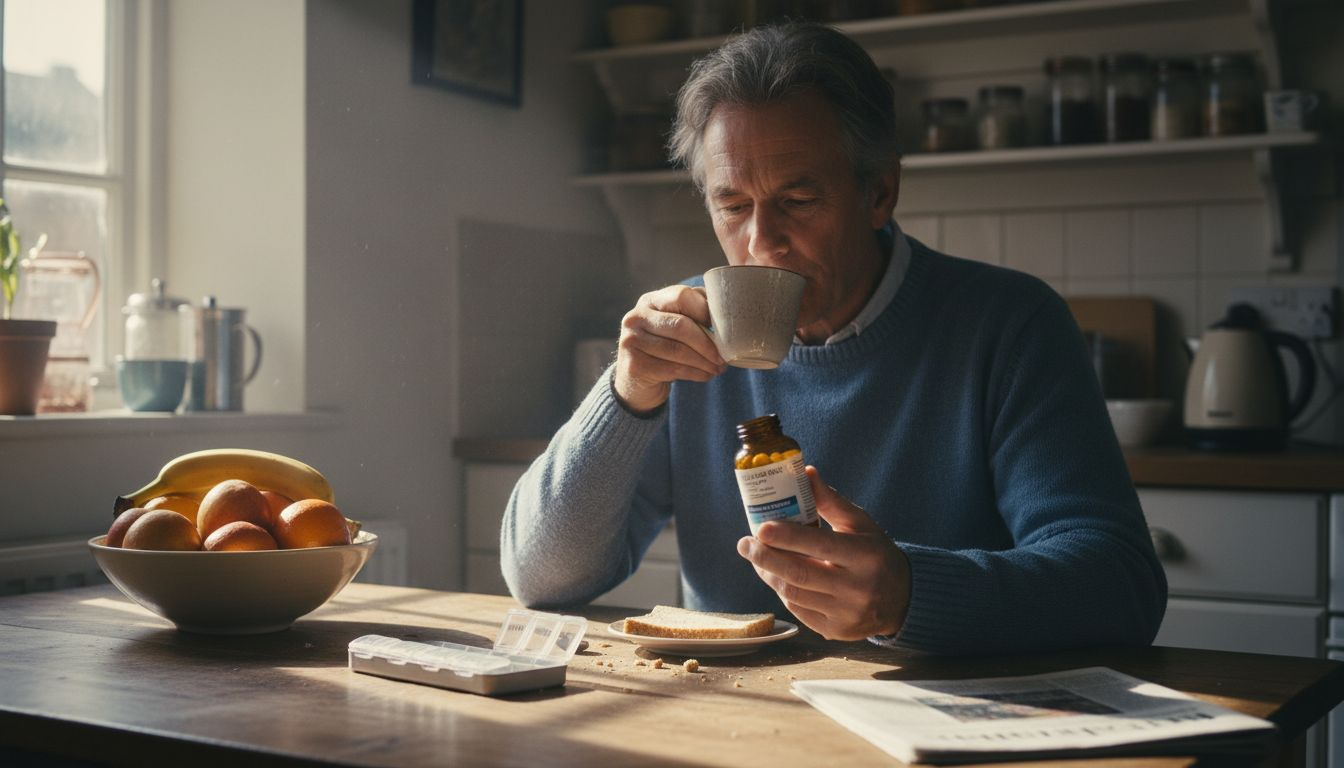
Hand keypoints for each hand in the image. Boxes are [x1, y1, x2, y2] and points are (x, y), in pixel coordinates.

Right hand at [613, 285, 725, 412]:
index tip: (722, 327)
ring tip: (719, 368)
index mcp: (650, 300)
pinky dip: (695, 373)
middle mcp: (636, 317)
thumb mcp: (676, 324)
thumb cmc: (665, 346)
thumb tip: (727, 314)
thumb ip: (696, 312)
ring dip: (704, 362)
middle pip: (680, 325)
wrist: (636, 379)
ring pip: (678, 350)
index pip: (681, 296)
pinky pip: (673, 369)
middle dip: (707, 343)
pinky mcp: (634, 365)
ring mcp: (631, 341)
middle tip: (724, 356)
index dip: (705, 311)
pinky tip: (706, 375)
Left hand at [737, 466, 911, 640]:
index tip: (761, 528)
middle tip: (745, 544)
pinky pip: (798, 611)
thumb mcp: (861, 524)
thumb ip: (831, 501)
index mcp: (866, 555)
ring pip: (793, 594)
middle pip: (799, 573)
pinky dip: (782, 592)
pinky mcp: (835, 631)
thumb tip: (805, 472)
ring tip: (756, 557)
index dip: (787, 537)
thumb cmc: (876, 554)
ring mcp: (846, 613)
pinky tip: (777, 577)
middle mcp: (857, 588)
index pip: (820, 545)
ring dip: (769, 574)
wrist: (902, 600)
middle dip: (765, 557)